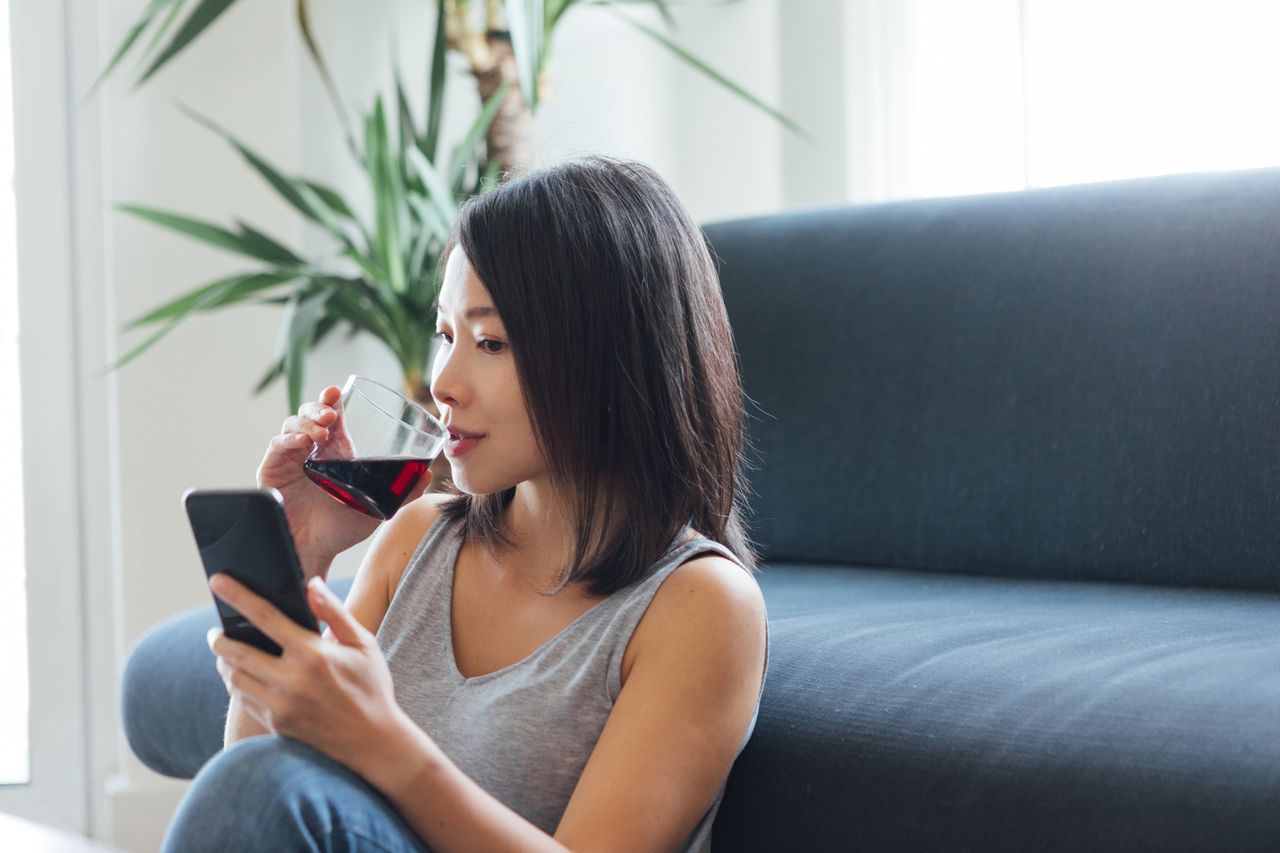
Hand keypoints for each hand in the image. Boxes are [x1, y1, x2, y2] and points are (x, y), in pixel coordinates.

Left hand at [206, 572, 420, 776]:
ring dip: (224, 663)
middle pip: (236, 652)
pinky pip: (244, 700)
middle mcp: (292, 680)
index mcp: (313, 654)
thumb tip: (311, 584)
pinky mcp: (276, 724)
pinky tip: (241, 677)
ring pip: (234, 678)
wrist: (373, 741)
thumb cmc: (370, 686)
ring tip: (226, 653)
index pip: (265, 617)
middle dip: (219, 638)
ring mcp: (281, 706)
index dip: (238, 596)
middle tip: (215, 630)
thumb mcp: (363, 644)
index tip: (217, 581)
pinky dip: (237, 685)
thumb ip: (334, 612)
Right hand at [256, 384, 432, 577]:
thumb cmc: (342, 528)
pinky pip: (277, 446)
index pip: (332, 416)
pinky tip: (302, 444)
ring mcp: (291, 458)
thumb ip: (402, 493)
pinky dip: (288, 440)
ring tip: (322, 430)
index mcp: (335, 451)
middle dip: (318, 407)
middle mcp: (312, 449)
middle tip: (331, 414)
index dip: (332, 400)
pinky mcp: (273, 469)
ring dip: (306, 421)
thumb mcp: (377, 509)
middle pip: (310, 414)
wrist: (314, 551)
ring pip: (293, 424)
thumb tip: (428, 474)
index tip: (337, 391)